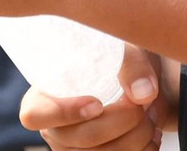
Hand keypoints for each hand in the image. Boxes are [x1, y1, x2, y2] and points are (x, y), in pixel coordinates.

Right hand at [21, 46, 173, 149]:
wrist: (135, 82)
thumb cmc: (116, 60)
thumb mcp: (121, 48)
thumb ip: (131, 65)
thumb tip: (143, 94)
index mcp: (43, 98)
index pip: (34, 115)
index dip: (64, 113)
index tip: (97, 103)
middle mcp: (54, 130)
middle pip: (82, 139)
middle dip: (121, 122)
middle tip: (142, 103)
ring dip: (137, 138)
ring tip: (152, 113)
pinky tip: (152, 133)